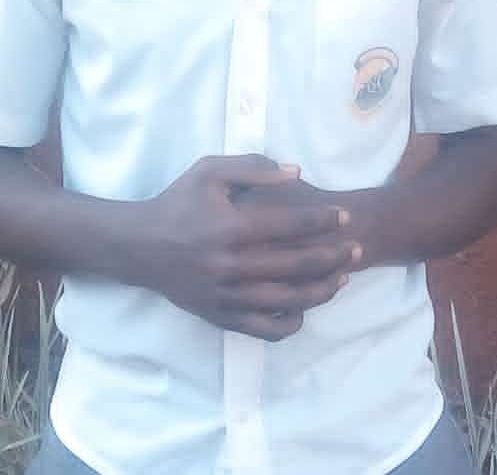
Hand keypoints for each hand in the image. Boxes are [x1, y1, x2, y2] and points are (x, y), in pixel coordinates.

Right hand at [138, 155, 358, 340]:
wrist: (140, 246)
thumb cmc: (178, 202)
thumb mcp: (209, 171)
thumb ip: (253, 167)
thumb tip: (296, 172)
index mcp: (232, 226)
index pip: (292, 224)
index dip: (324, 220)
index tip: (344, 217)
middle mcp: (233, 264)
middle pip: (298, 264)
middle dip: (334, 255)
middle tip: (356, 248)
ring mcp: (228, 295)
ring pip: (289, 300)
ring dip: (322, 289)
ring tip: (341, 277)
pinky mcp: (222, 316)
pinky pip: (266, 329)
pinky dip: (292, 322)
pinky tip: (305, 307)